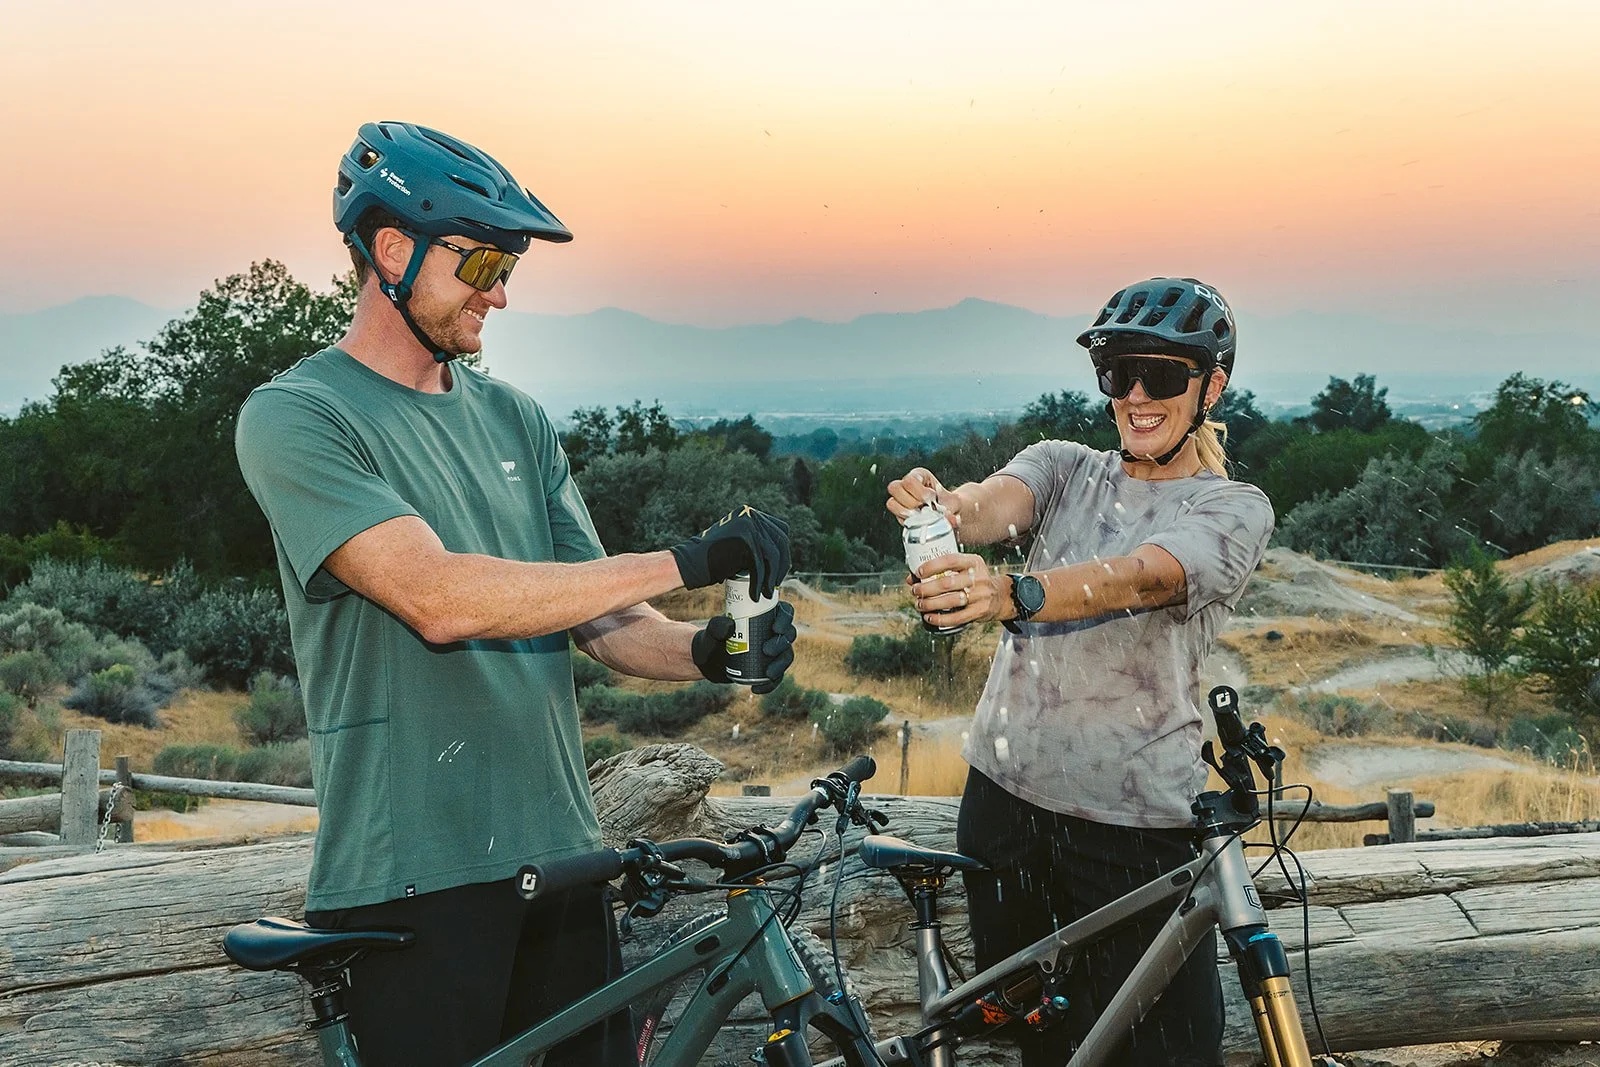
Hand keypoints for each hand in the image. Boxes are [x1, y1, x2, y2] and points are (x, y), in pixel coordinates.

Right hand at [670, 506, 790, 596]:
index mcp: (749, 514)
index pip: (780, 529)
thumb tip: (777, 557)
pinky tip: (756, 594)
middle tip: (775, 584)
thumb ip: (752, 541)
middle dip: (782, 566)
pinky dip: (760, 582)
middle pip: (781, 541)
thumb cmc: (711, 558)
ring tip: (767, 592)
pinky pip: (760, 564)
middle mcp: (751, 515)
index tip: (779, 570)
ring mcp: (748, 526)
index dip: (784, 551)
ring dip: (773, 576)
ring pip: (773, 554)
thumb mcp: (735, 542)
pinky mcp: (745, 540)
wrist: (688, 562)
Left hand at [691, 601, 796, 694]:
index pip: (784, 611)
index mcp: (764, 615)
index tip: (775, 627)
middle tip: (766, 650)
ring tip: (768, 674)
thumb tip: (730, 625)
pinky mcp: (771, 667)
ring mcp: (774, 651)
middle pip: (789, 634)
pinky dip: (771, 684)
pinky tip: (757, 688)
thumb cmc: (711, 642)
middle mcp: (772, 632)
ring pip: (787, 655)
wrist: (709, 663)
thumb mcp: (710, 633)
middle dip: (781, 644)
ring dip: (781, 665)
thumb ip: (716, 627)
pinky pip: (778, 676)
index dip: (785, 618)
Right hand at [885, 468, 962, 528]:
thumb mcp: (954, 504)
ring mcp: (900, 499)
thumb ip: (951, 510)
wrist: (948, 514)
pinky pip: (895, 516)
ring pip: (891, 503)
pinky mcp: (899, 512)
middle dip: (911, 502)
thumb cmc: (950, 504)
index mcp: (919, 475)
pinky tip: (918, 523)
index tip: (931, 498)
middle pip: (894, 487)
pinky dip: (907, 521)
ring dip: (906, 512)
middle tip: (924, 508)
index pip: (909, 480)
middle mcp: (905, 485)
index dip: (919, 492)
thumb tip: (950, 520)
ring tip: (920, 516)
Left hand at [909, 553, 1009, 627]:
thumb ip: (941, 571)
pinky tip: (929, 617)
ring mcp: (981, 595)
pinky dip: (940, 619)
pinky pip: (957, 618)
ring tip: (919, 604)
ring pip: (950, 601)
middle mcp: (979, 577)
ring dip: (930, 604)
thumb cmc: (974, 580)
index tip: (918, 572)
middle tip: (915, 591)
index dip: (932, 566)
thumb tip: (911, 578)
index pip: (950, 560)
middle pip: (947, 583)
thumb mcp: (964, 569)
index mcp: (973, 562)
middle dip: (926, 588)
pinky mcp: (980, 611)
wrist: (999, 596)